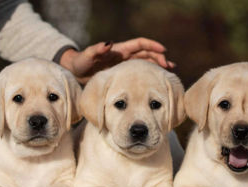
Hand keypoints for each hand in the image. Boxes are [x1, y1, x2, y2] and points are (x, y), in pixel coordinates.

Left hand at [60, 37, 174, 83]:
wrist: (77, 72)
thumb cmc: (81, 63)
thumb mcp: (88, 56)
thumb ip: (96, 50)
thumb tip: (108, 44)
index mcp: (119, 50)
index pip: (139, 44)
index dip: (152, 46)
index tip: (164, 50)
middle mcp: (125, 56)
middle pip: (146, 54)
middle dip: (159, 58)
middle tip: (169, 65)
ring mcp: (125, 65)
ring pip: (146, 63)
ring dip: (157, 66)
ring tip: (170, 71)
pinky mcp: (124, 75)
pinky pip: (139, 73)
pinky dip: (149, 75)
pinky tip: (157, 81)